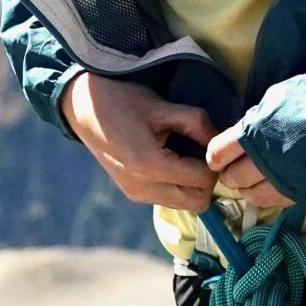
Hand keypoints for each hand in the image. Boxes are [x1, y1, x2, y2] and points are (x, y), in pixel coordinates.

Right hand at [59, 72, 217, 211]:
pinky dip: (177, 186)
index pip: (202, 180)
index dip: (213, 162)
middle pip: (197, 202)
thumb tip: (221, 141)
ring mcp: (135, 193)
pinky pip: (167, 198)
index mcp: (150, 165)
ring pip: (184, 204)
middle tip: (202, 152)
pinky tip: (171, 160)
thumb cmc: (124, 101)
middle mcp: (142, 187)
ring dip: (192, 184)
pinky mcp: (132, 193)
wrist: (84, 108)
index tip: (210, 143)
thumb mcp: (163, 106)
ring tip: (186, 155)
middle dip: (206, 179)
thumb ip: (197, 123)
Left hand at [207, 122, 294, 208]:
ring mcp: (282, 178)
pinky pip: (273, 201)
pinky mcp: (298, 191)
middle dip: (228, 173)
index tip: (219, 153)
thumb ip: (256, 115)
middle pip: (233, 177)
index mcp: (256, 133)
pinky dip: (266, 194)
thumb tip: (242, 126)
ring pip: (251, 194)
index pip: (219, 153)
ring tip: (251, 177)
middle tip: (233, 166)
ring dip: (246, 187)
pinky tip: (269, 184)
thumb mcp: (278, 102)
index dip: (216, 154)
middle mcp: (265, 159)